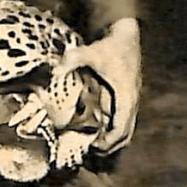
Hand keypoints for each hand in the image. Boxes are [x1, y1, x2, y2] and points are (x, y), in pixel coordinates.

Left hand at [52, 17, 141, 151]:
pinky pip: (119, 118)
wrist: (124, 34)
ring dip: (112, 138)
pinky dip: (111, 128)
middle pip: (126, 131)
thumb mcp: (90, 52)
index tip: (98, 148)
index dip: (111, 139)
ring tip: (94, 147)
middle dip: (112, 145)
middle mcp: (130, 99)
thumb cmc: (110, 45)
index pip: (122, 124)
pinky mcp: (123, 95)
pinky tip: (96, 132)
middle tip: (92, 152)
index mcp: (125, 93)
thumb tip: (56, 70)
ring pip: (125, 126)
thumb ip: (73, 59)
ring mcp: (128, 98)